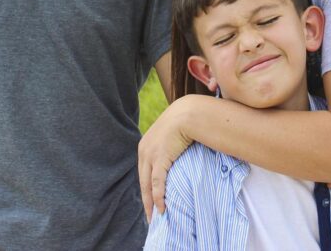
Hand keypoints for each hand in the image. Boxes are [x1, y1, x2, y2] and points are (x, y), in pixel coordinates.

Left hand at [138, 95, 198, 220]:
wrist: (187, 113)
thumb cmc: (185, 123)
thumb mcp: (173, 136)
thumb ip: (171, 148)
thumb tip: (178, 159)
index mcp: (145, 147)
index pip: (144, 174)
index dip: (146, 190)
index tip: (150, 203)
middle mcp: (144, 152)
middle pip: (143, 182)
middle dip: (146, 201)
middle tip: (150, 218)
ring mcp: (150, 155)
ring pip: (148, 185)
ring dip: (151, 203)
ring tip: (155, 218)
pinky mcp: (159, 158)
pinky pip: (157, 183)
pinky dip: (159, 197)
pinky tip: (161, 209)